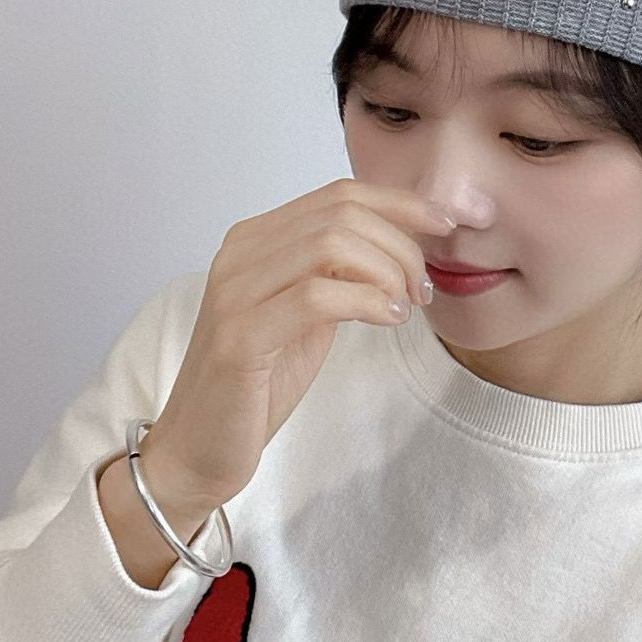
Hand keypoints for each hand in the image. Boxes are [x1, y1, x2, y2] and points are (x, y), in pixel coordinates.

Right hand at [138, 178, 452, 512]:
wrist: (197, 448)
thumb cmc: (257, 382)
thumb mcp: (306, 313)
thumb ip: (337, 272)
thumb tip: (399, 245)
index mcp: (256, 239)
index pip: (339, 194)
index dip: (400, 202)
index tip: (443, 224)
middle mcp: (240, 253)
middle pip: (342, 213)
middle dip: (401, 244)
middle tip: (422, 288)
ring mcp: (235, 292)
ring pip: (332, 243)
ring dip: (388, 271)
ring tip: (406, 306)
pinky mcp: (240, 336)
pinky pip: (317, 296)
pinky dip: (366, 301)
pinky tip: (388, 319)